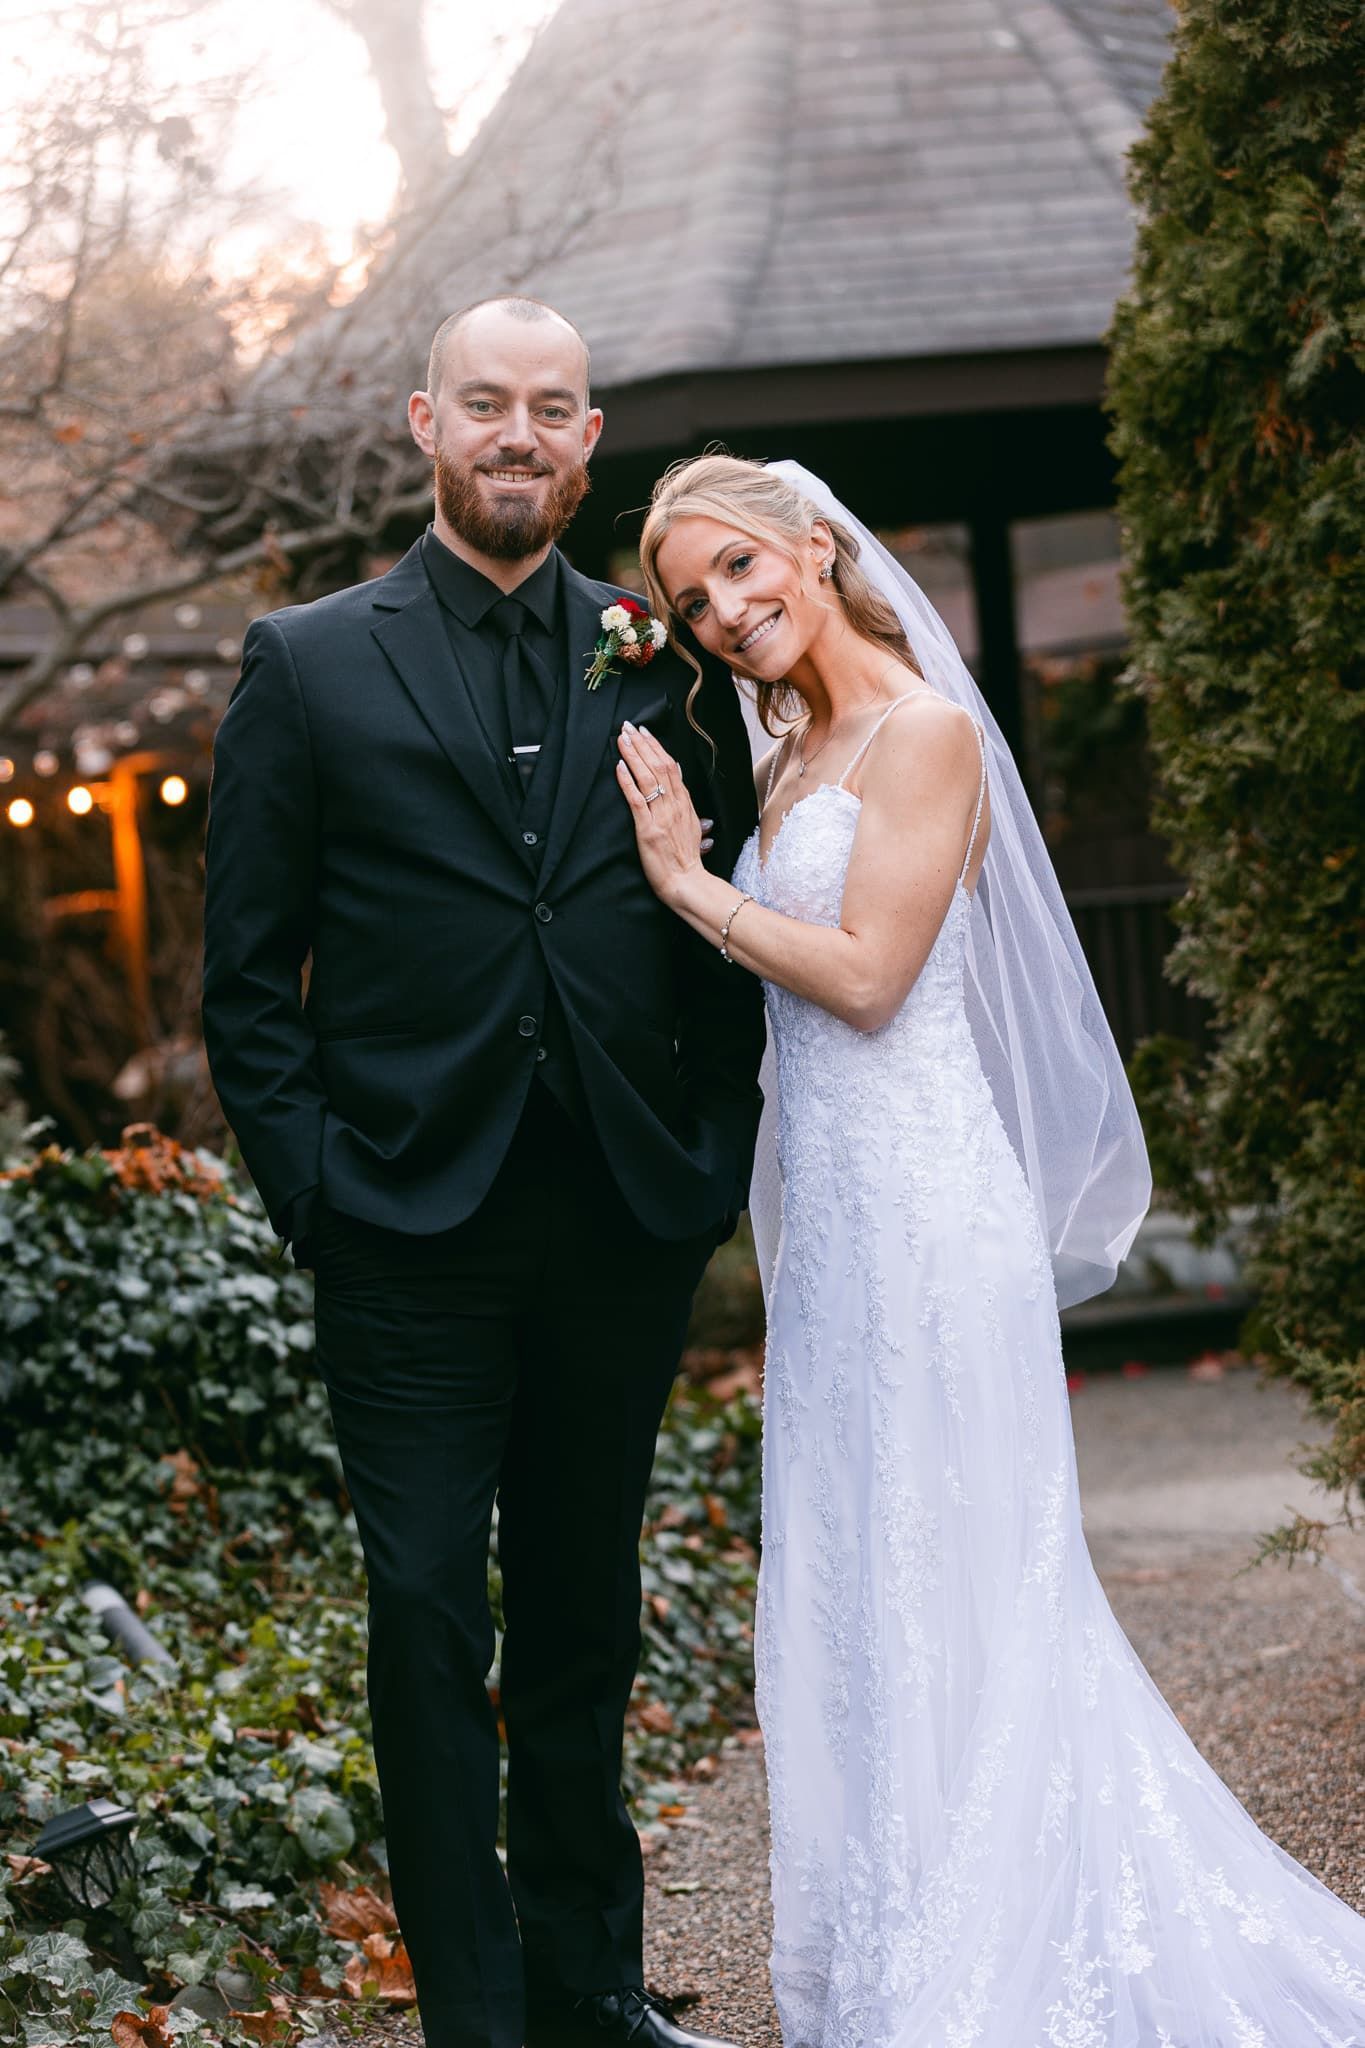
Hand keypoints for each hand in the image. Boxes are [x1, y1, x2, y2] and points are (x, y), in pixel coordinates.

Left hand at [616, 721, 705, 904]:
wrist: (688, 883)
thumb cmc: (687, 859)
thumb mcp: (692, 825)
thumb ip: (684, 802)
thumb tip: (679, 777)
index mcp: (684, 803)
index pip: (670, 767)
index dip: (655, 747)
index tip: (643, 732)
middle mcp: (674, 805)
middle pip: (658, 766)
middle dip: (642, 744)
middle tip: (627, 726)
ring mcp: (661, 817)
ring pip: (648, 778)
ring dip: (633, 755)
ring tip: (621, 739)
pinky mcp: (648, 830)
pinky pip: (637, 800)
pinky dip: (627, 781)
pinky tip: (619, 767)